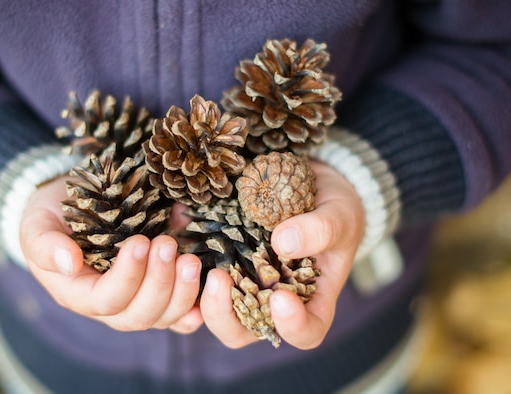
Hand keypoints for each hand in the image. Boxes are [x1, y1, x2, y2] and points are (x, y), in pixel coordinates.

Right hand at [19, 176, 203, 333]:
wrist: (69, 207)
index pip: (105, 300)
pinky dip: (195, 307)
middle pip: (138, 315)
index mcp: (78, 293)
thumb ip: (44, 245)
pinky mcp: (158, 290)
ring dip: (181, 292)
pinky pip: (179, 314)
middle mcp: (110, 305)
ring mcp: (137, 300)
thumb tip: (68, 263)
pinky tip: (208, 293)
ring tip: (190, 260)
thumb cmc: (52, 215)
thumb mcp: (37, 224)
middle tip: (168, 245)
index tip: (138, 241)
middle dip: (158, 283)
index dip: (126, 277)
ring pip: (163, 317)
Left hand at [199, 161, 364, 348]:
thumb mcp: (338, 215)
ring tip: (195, 264)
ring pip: (215, 310)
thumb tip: (283, 243)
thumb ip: (320, 230)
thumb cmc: (334, 210)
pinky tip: (180, 242)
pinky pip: (199, 276)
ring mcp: (244, 284)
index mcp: (311, 302)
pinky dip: (186, 267)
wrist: (312, 185)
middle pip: (244, 332)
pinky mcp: (223, 262)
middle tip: (220, 280)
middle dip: (226, 316)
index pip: (305, 332)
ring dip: (201, 296)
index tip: (283, 300)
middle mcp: (272, 303)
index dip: (292, 326)